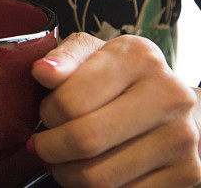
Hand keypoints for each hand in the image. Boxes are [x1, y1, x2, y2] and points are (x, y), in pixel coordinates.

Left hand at [29, 32, 200, 186]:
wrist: (174, 104)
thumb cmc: (119, 76)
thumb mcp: (91, 54)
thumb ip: (64, 59)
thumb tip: (42, 71)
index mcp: (139, 58)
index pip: (71, 100)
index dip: (47, 113)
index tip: (46, 115)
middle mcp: (168, 95)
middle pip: (86, 139)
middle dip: (51, 148)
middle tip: (44, 145)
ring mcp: (181, 137)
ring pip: (100, 176)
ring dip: (67, 174)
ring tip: (62, 161)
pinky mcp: (187, 171)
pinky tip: (90, 171)